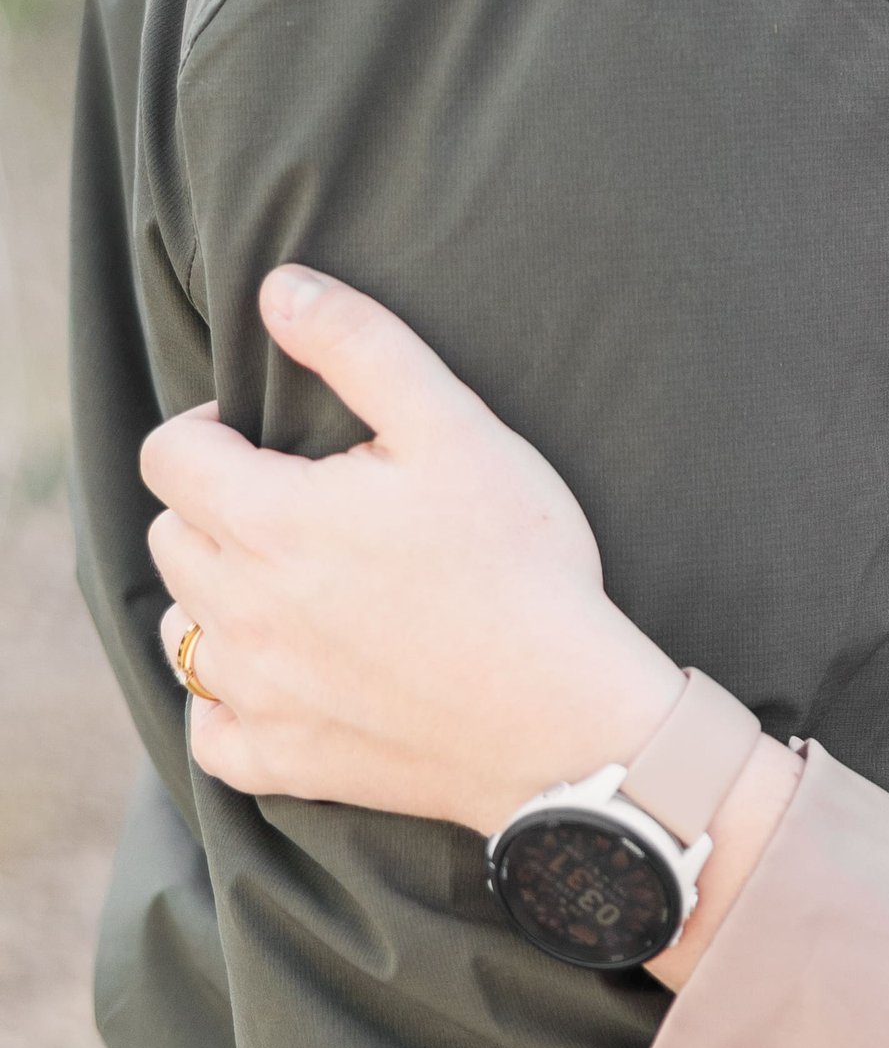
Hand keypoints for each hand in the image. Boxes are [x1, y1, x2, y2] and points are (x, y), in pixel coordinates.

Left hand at [144, 266, 679, 835]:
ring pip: (177, 628)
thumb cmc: (518, 561)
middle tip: (299, 499)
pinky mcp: (281, 760)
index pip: (168, 454)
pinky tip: (284, 672)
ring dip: (214, 595)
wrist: (561, 717)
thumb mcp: (455, 427)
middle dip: (213, 503)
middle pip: (168, 536)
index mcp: (268, 520)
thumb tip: (280, 287)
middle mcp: (238, 610)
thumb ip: (360, 344)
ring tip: (293, 580)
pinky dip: (227, 698)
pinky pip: (207, 728)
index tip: (271, 432)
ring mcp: (254, 694)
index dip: (210, 426)